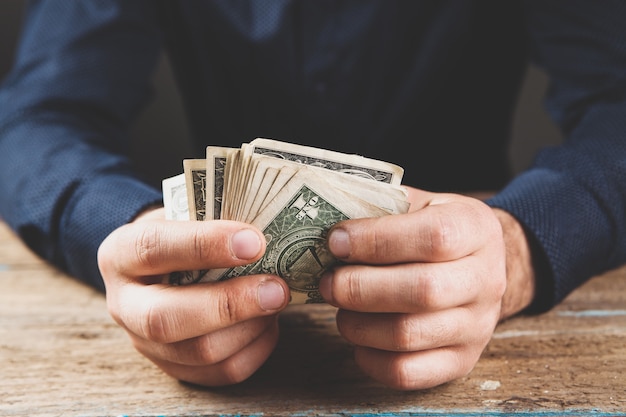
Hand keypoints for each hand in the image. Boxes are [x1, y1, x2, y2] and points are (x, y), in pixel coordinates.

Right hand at [97, 207, 289, 385]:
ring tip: (277, 298)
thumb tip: (268, 236)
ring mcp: (146, 344)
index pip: (153, 248)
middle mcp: (124, 305)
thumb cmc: (185, 233)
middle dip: (229, 305)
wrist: (166, 265)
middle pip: (166, 319)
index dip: (204, 245)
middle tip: (276, 288)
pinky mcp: (176, 369)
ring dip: (251, 327)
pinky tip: (269, 322)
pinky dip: (256, 348)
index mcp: (121, 254)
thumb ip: (216, 222)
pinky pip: (222, 372)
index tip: (254, 242)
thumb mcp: (187, 215)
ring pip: (200, 352)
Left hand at [319, 187, 531, 389]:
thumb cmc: (435, 230)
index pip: (433, 236)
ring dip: (358, 323)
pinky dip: (369, 358)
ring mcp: (477, 326)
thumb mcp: (420, 204)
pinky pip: (407, 373)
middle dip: (360, 287)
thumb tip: (324, 227)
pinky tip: (357, 336)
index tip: (336, 241)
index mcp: (476, 229)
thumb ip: (380, 209)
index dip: (377, 240)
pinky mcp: (460, 362)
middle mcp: (485, 280)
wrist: (479, 268)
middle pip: (422, 291)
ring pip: (409, 336)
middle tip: (327, 281)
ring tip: (339, 306)